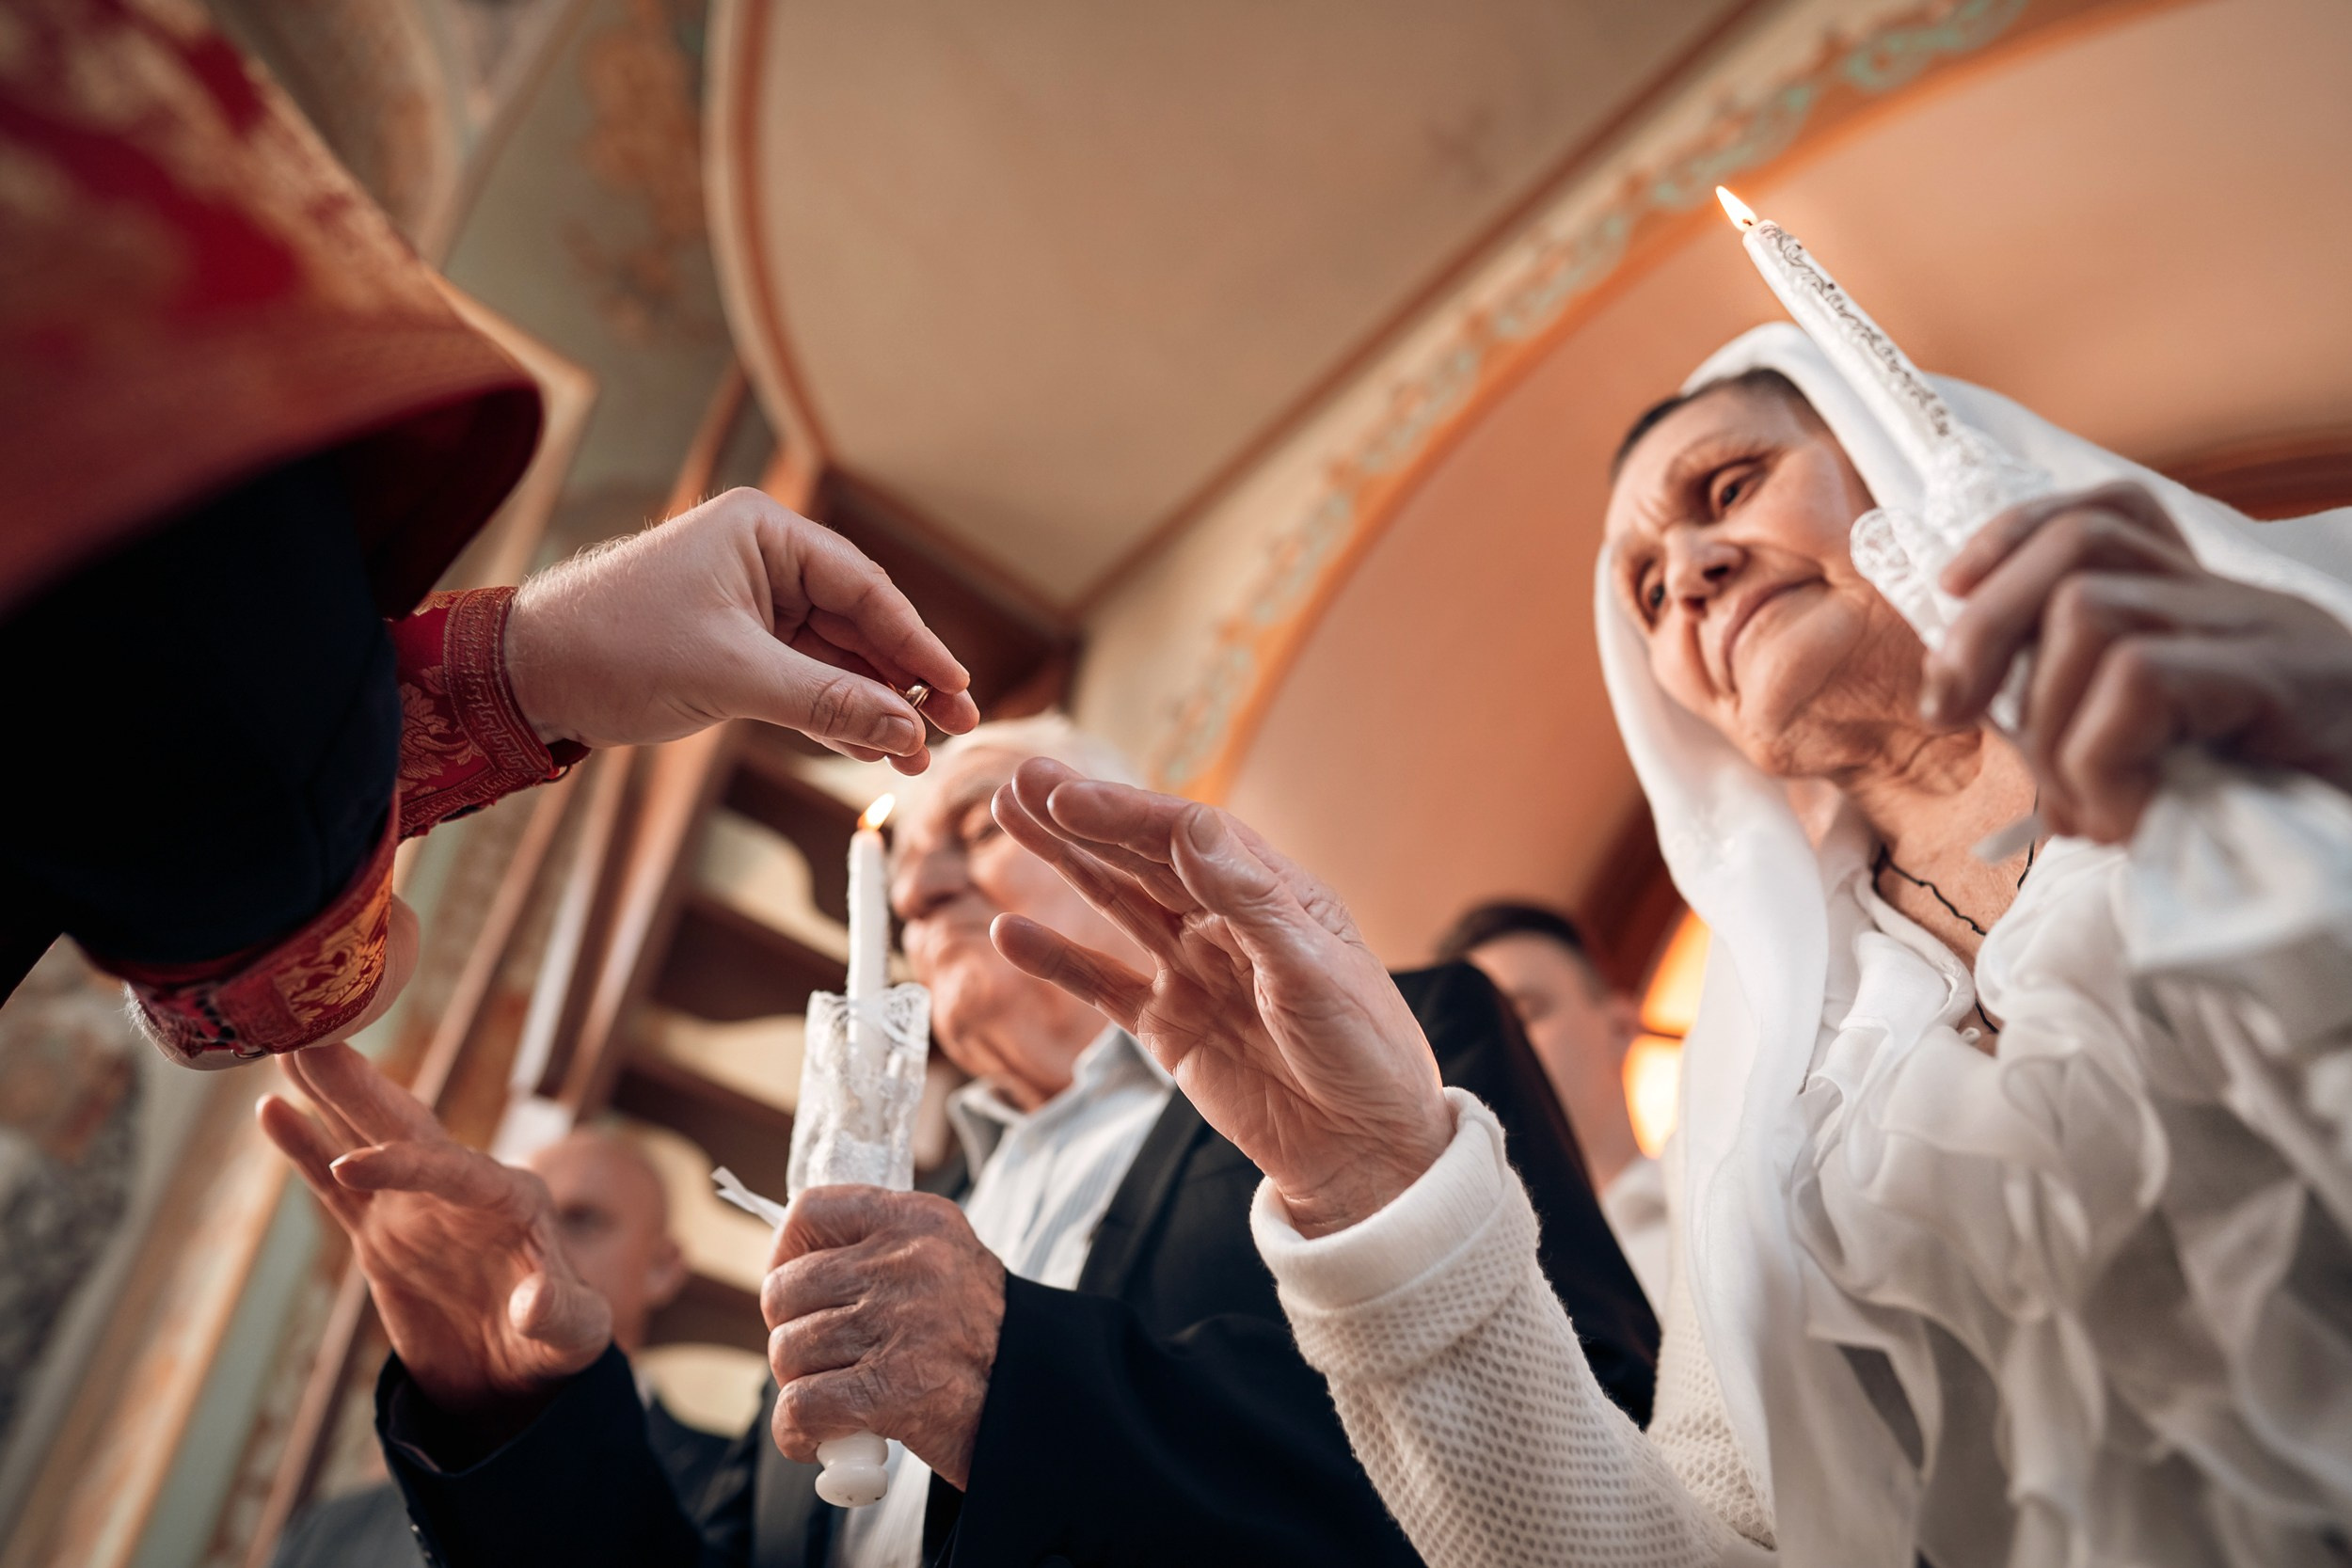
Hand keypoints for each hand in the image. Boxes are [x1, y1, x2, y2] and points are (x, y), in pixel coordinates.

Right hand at [257, 1045, 607, 1429]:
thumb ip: (559, 1315)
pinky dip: (305, 1148)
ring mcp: (416, 1207)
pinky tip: (270, 1109)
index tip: (352, 1168)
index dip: (407, 1168)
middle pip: (410, 1130)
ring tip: (287, 1048)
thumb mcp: (573, 1335)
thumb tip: (532, 1305)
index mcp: (513, 1200)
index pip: (459, 1172)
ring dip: (332, 1096)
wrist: (518, 1370)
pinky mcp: (381, 1233)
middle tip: (314, 1039)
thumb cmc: (559, 1343)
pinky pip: (334, 1188)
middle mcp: (462, 1189)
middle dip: (363, 1089)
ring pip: (366, 1141)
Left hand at [505, 487, 979, 772]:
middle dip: (906, 681)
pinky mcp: (736, 650)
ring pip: (837, 659)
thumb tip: (907, 730)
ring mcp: (752, 607)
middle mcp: (765, 561)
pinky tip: (874, 748)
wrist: (526, 676)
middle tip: (958, 727)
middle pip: (860, 623)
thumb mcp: (729, 675)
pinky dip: (836, 716)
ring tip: (920, 754)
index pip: (866, 588)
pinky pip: (805, 682)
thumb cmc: (613, 648)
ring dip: (876, 707)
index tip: (958, 690)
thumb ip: (825, 702)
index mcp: (764, 533)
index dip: (918, 644)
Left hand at [761, 1187, 1004, 1488]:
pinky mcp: (890, 1389)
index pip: (810, 1212)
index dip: (785, 1255)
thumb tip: (793, 1268)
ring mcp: (897, 1324)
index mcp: (918, 1221)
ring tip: (834, 1397)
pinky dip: (798, 1431)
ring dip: (801, 1385)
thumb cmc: (981, 1336)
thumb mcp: (944, 1260)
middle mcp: (907, 1263)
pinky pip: (799, 1407)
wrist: (1038, 1397)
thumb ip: (880, 1252)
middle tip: (822, 1357)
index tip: (797, 1290)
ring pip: (788, 1351)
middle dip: (791, 1332)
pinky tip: (821, 1436)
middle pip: (786, 1291)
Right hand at [985, 758, 1450, 1237]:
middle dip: (1081, 817)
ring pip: (1114, 903)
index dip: (1125, 813)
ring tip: (1010, 816)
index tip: (1068, 796)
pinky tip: (1010, 933)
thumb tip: (1192, 829)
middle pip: (1141, 856)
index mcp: (1272, 894)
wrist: (1367, 1151)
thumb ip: (1250, 900)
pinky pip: (1101, 986)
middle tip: (1020, 778)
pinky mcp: (1169, 1029)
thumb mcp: (1316, 969)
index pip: (1186, 836)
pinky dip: (1057, 959)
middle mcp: (1226, 924)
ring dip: (1064, 861)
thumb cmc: (1365, 1051)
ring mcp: (1193, 973)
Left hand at [1924, 481, 2351, 842]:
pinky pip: (2139, 680)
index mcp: (2209, 612)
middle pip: (2078, 542)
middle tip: (1950, 714)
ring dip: (2050, 722)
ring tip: (2084, 806)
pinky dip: (2100, 758)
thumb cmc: (2283, 821)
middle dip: (1983, 625)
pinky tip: (2129, 819)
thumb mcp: (2166, 767)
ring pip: (2090, 610)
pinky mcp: (2285, 681)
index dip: (2013, 536)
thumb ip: (2083, 729)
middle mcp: (2238, 604)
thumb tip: (1975, 717)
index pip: (2107, 515)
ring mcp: (2266, 633)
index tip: (1949, 588)